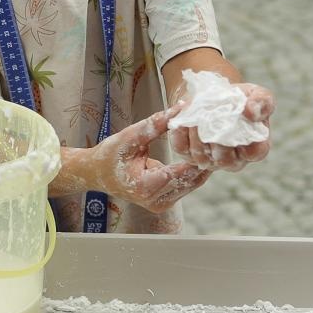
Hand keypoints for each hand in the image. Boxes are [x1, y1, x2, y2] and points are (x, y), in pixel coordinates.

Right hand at [90, 110, 211, 212]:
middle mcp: (155, 201)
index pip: (180, 172)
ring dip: (200, 165)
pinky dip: (192, 171)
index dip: (195, 155)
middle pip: (190, 180)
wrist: (98, 174)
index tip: (207, 137)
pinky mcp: (165, 203)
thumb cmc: (111, 154)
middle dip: (202, 158)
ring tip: (208, 144)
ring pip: (192, 184)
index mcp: (144, 186)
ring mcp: (160, 205)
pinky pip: (186, 186)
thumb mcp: (131, 135)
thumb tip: (180, 108)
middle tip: (214, 138)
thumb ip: (156, 124)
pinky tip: (197, 154)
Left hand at [170, 82, 273, 171]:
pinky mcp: (189, 155)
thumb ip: (262, 102)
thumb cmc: (240, 99)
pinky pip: (182, 149)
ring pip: (201, 156)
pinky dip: (180, 133)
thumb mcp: (258, 95)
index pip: (254, 152)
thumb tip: (251, 111)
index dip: (245, 138)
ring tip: (196, 114)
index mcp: (255, 149)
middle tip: (210, 114)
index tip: (237, 118)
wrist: (214, 96)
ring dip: (196, 133)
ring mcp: (210, 160)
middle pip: (225, 158)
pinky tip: (182, 120)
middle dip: (216, 135)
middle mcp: (234, 160)